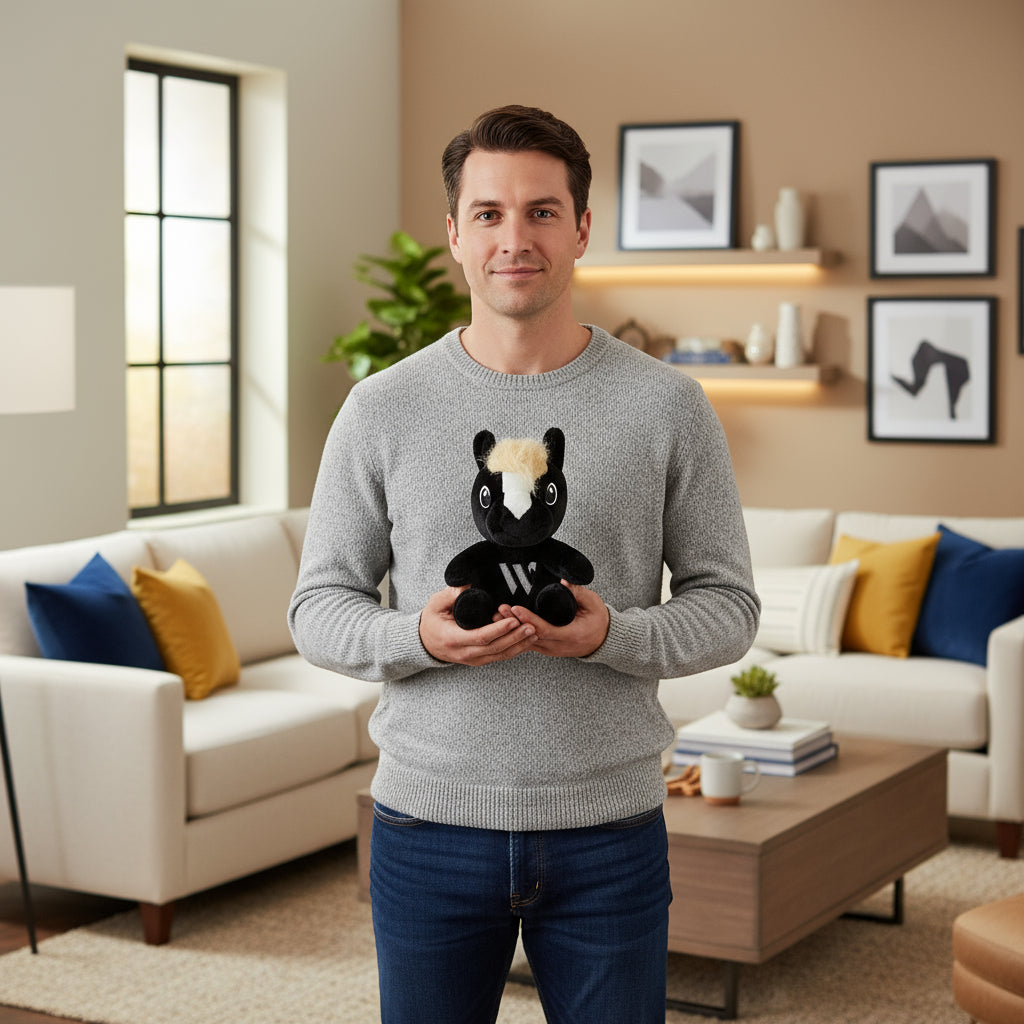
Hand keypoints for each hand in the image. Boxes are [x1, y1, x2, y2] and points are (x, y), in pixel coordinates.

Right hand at [419, 586, 536, 665]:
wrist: (425, 642)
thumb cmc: (432, 620)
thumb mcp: (435, 604)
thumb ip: (450, 594)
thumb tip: (466, 585)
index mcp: (453, 639)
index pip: (480, 637)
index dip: (498, 629)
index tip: (513, 620)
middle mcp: (464, 653)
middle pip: (494, 648)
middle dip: (515, 638)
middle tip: (531, 626)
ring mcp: (472, 659)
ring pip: (499, 655)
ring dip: (519, 645)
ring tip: (534, 633)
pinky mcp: (479, 660)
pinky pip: (499, 657)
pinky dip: (515, 650)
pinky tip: (527, 641)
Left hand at [500, 581, 609, 658]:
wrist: (603, 640)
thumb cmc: (598, 620)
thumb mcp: (593, 604)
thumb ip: (578, 593)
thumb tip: (564, 582)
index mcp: (570, 635)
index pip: (545, 629)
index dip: (528, 620)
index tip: (515, 608)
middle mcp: (557, 646)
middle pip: (530, 636)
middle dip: (512, 624)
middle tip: (498, 610)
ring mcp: (550, 650)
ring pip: (526, 641)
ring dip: (510, 629)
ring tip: (495, 616)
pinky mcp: (545, 648)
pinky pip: (527, 643)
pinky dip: (515, 634)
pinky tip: (503, 625)